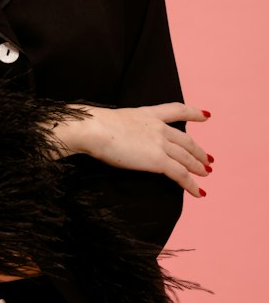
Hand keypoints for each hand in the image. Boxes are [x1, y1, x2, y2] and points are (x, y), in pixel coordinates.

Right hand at [52, 104, 211, 196]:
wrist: (94, 129)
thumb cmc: (94, 126)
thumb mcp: (114, 121)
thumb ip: (123, 129)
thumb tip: (116, 137)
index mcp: (147, 114)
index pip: (176, 110)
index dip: (193, 113)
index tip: (206, 116)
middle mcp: (158, 127)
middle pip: (186, 140)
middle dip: (198, 151)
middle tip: (208, 159)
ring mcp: (159, 143)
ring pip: (187, 157)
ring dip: (198, 167)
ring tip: (206, 174)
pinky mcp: (158, 160)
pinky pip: (180, 174)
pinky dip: (191, 185)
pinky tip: (198, 192)